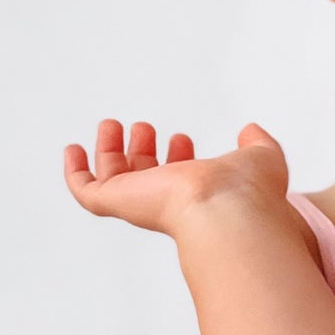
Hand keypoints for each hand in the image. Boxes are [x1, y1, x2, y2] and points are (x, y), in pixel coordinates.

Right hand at [63, 118, 289, 236]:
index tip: (182, 138)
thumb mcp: (261, 157)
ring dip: (110, 151)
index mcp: (198, 195)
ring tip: (112, 125)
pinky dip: (75, 171)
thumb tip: (251, 131)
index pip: (181, 179)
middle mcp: (167, 201)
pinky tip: (73, 149)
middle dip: (142, 151)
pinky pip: (85, 191)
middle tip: (143, 128)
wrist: (226, 209)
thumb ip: (257, 144)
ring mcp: (140, 203)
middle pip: (144, 180)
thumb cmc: (248, 190)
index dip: (178, 157)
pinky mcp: (117, 202)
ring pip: (114, 181)